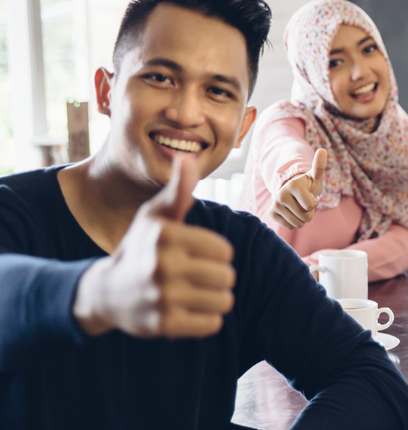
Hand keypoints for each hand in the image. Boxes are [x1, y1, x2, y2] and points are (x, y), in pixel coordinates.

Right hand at [73, 154, 236, 337]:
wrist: (106, 292)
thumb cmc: (141, 247)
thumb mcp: (155, 216)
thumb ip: (178, 190)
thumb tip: (188, 156)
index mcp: (165, 236)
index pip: (224, 251)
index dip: (216, 254)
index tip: (196, 255)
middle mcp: (162, 266)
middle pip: (227, 276)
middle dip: (217, 277)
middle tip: (195, 277)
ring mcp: (162, 297)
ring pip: (224, 301)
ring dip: (215, 299)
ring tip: (194, 293)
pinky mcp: (164, 325)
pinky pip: (212, 324)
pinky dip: (206, 319)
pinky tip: (188, 311)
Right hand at [269, 148, 327, 229]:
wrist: (292, 190)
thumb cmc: (307, 185)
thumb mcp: (315, 177)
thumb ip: (319, 166)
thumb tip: (322, 150)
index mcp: (293, 185)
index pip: (311, 206)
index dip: (314, 203)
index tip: (310, 195)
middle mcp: (281, 195)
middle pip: (305, 217)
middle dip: (309, 212)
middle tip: (304, 202)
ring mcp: (275, 204)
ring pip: (298, 223)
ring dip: (302, 218)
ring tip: (299, 207)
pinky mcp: (271, 213)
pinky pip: (290, 226)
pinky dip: (294, 222)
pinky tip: (292, 211)